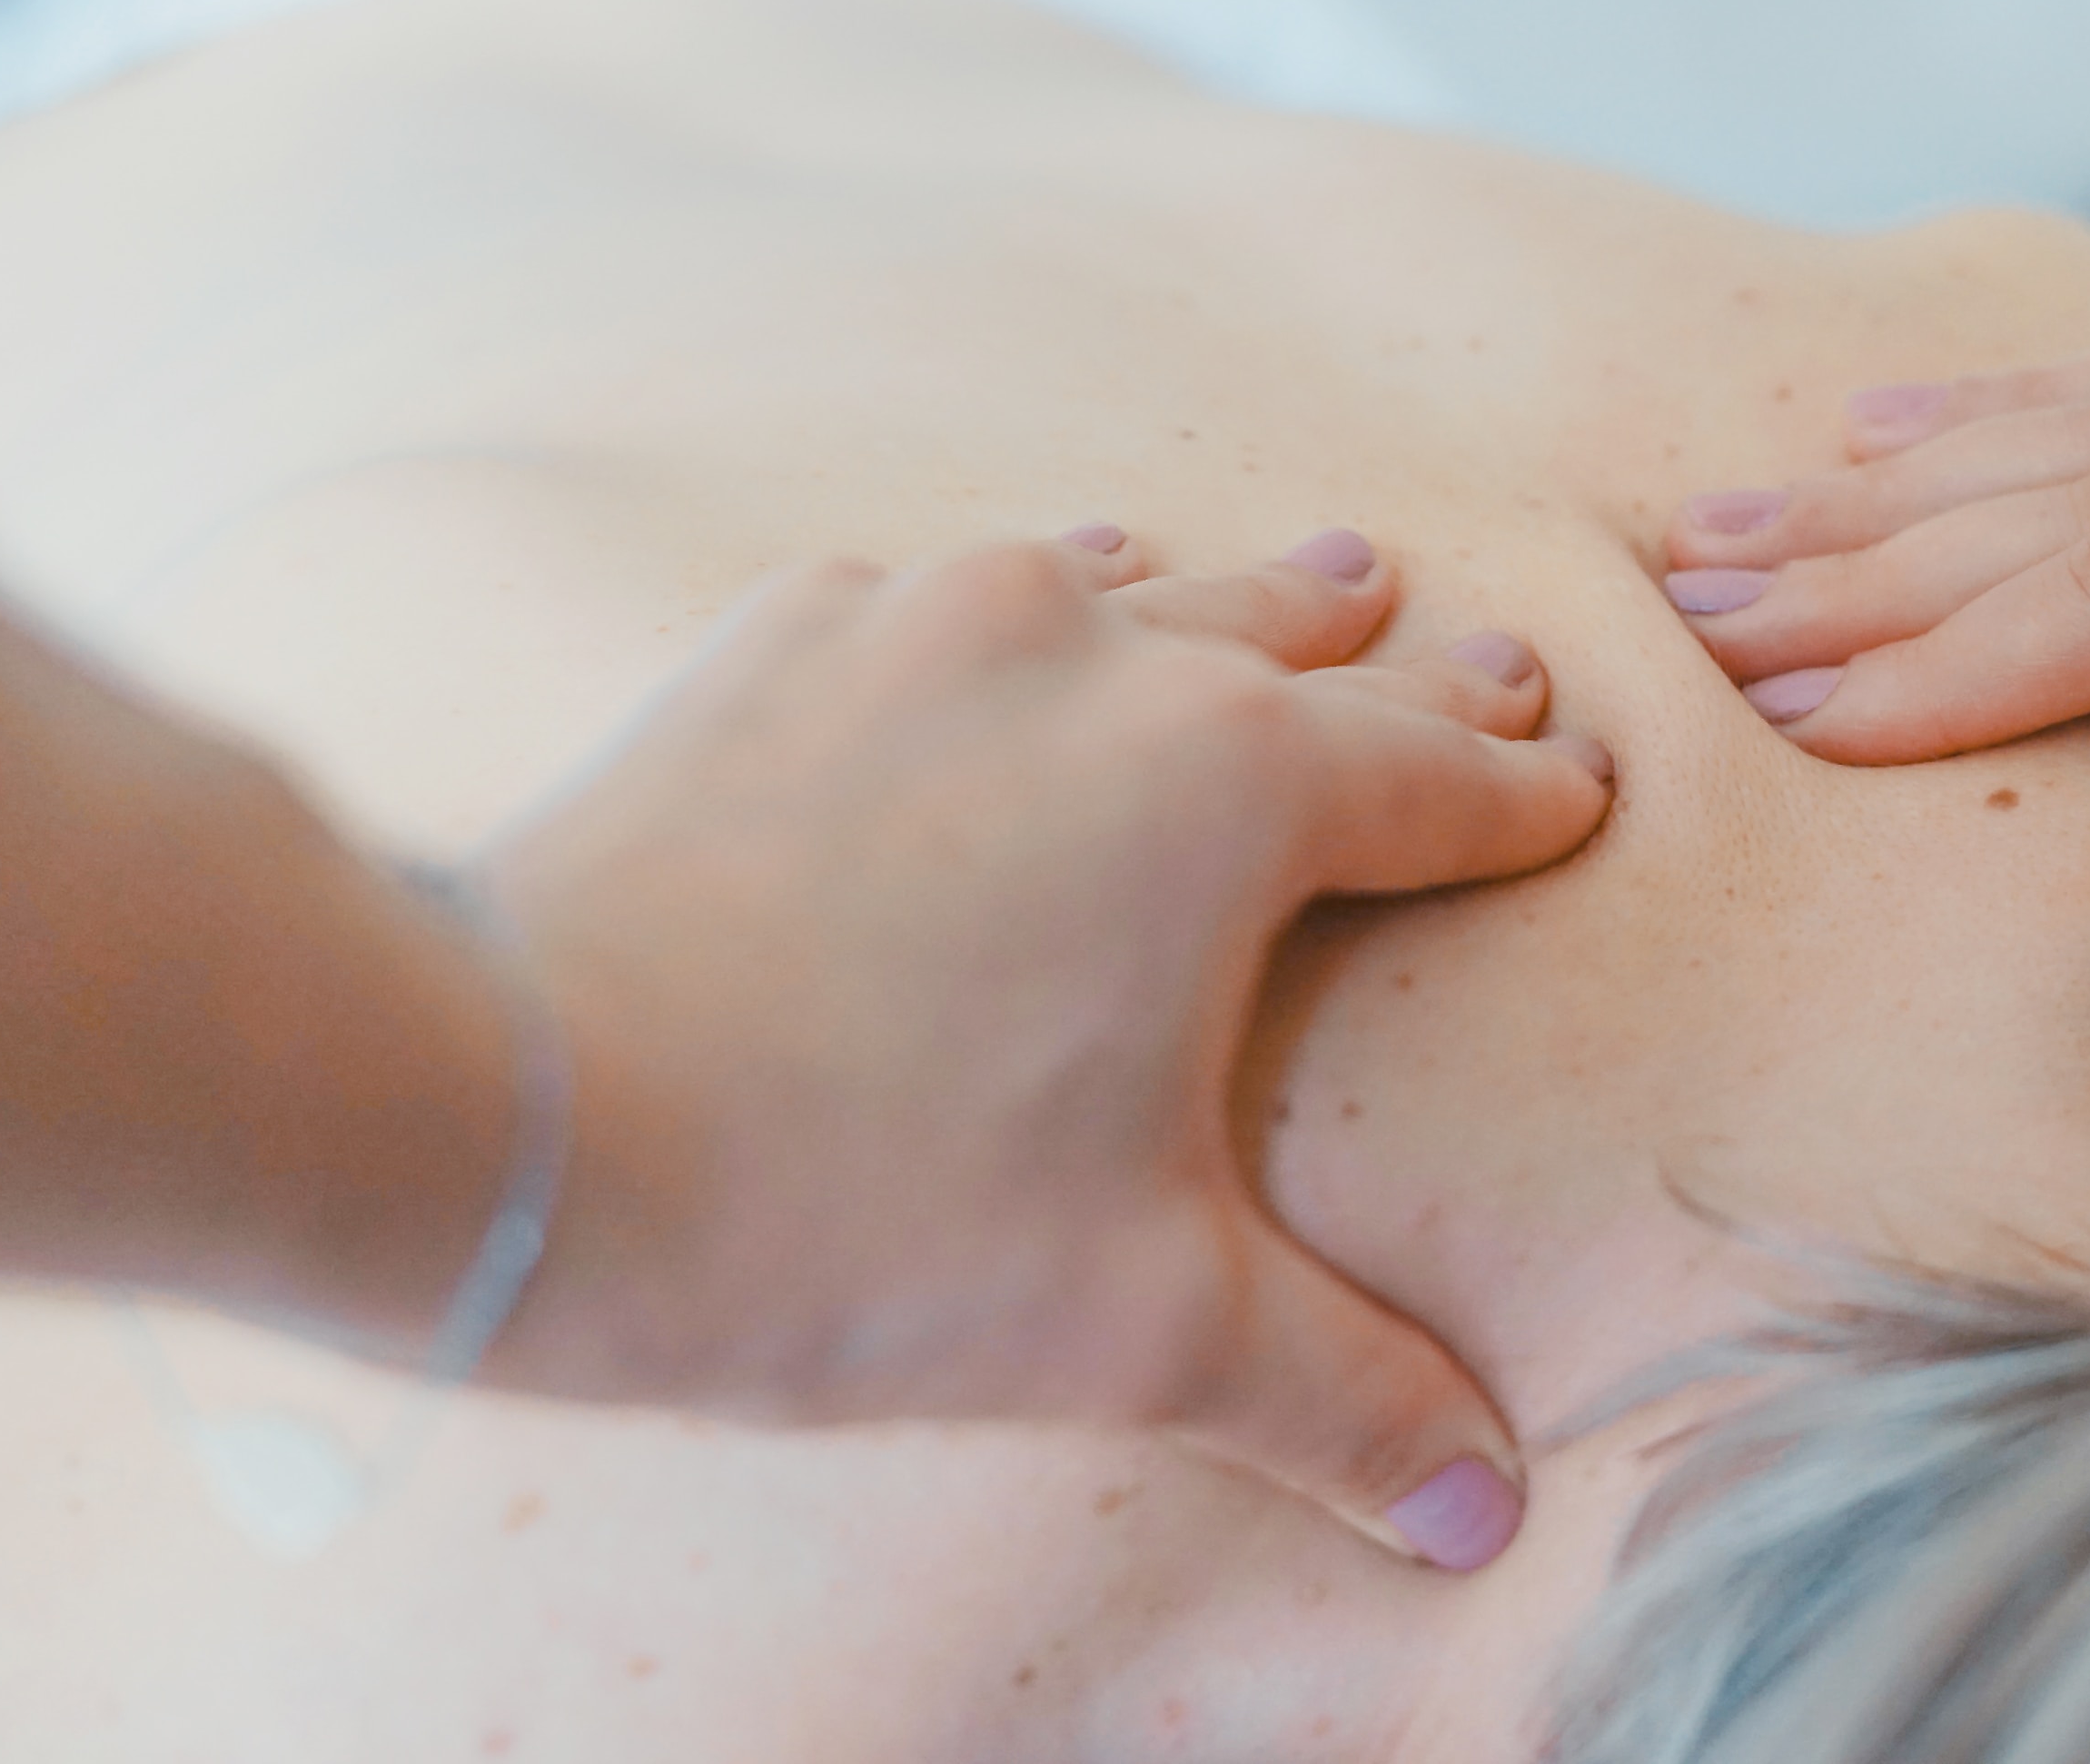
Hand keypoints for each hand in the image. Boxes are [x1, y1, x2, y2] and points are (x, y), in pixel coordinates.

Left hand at [471, 525, 1610, 1568]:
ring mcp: (926, 622)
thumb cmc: (850, 1213)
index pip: (1439, 778)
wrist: (510, 1116)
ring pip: (1128, 579)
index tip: (1579, 781)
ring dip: (1223, 601)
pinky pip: (942, 591)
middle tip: (1484, 654)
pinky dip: (1015, 613)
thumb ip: (1340, 1397)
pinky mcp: (779, 639)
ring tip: (1303, 581)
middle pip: (1303, 640)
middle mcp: (1100, 652)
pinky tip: (1011, 620)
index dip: (1524, 792)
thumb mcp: (1136, 1324)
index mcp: (1234, 787)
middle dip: (1405, 667)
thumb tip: (1482, 1509)